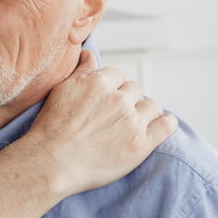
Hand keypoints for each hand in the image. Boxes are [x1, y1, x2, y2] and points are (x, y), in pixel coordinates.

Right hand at [23, 50, 177, 199]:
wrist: (51, 164)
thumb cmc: (52, 129)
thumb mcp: (61, 91)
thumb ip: (81, 71)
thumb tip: (90, 54)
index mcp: (100, 82)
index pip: (117, 75)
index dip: (111, 88)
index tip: (105, 101)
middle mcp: (119, 99)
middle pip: (135, 90)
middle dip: (127, 100)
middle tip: (114, 117)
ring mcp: (132, 122)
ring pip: (152, 105)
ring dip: (145, 111)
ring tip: (134, 124)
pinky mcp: (141, 144)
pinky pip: (167, 125)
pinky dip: (166, 123)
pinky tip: (161, 125)